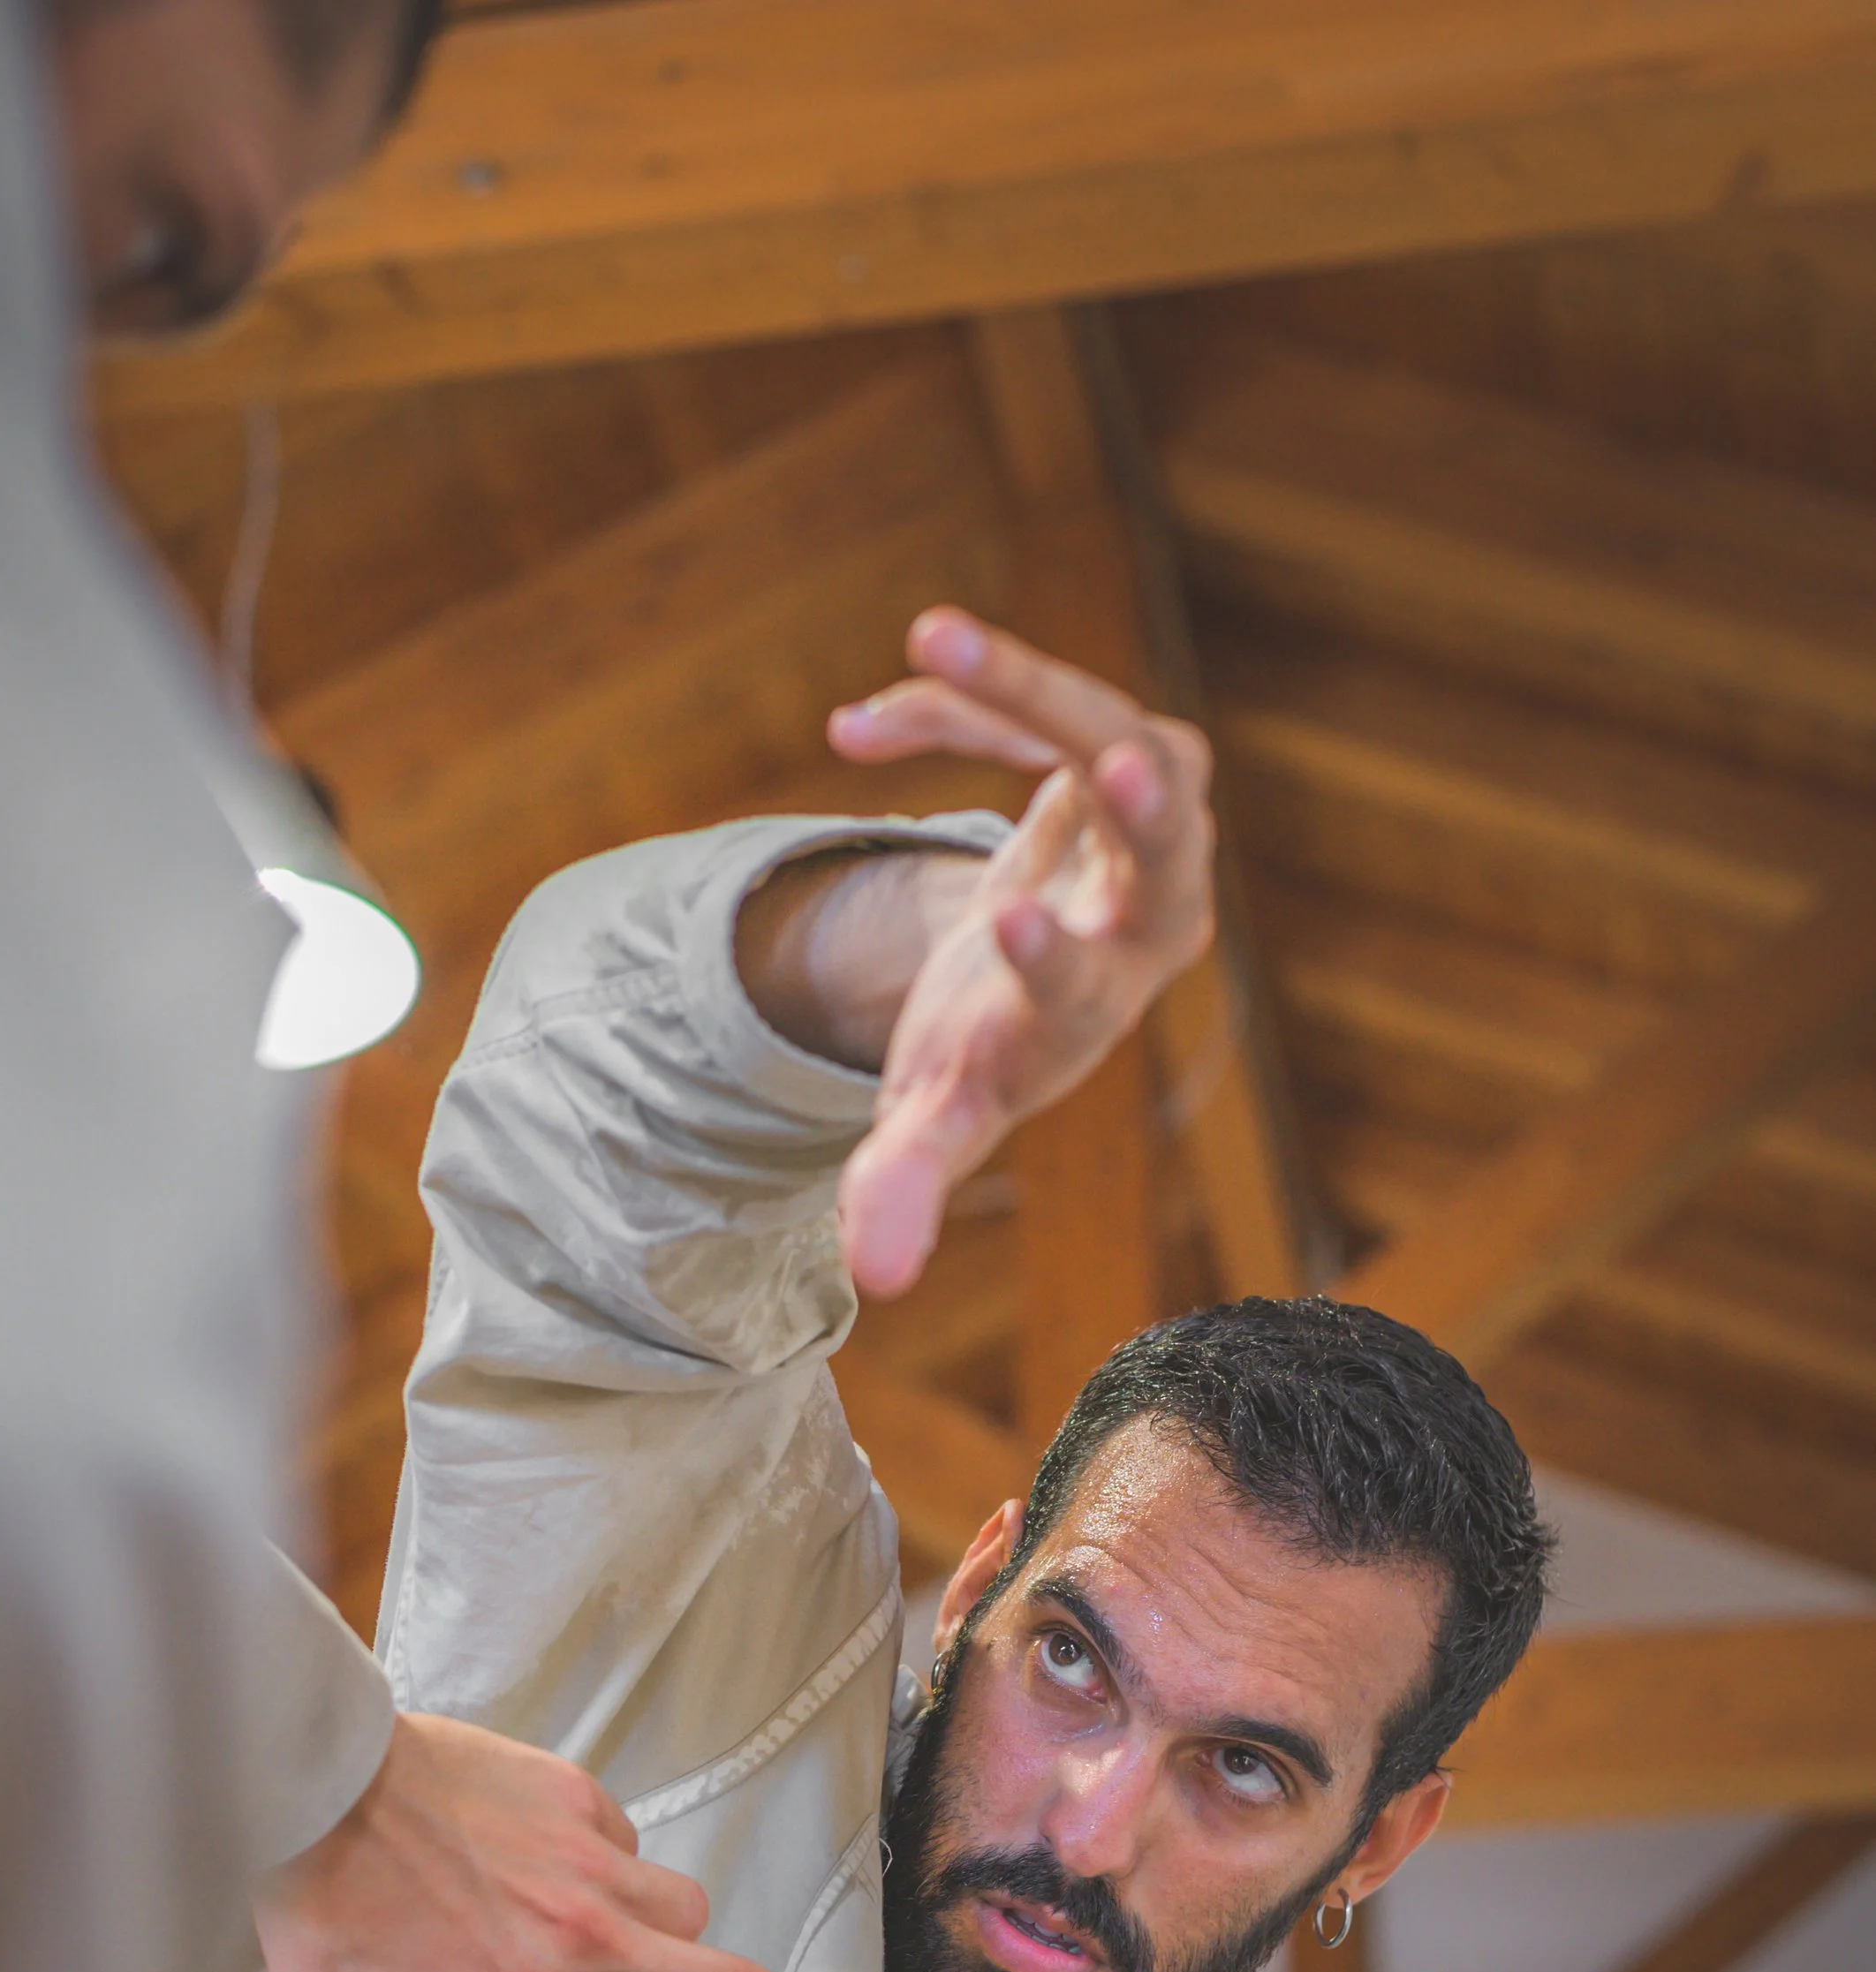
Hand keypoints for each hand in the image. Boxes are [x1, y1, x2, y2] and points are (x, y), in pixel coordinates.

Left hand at [253, 1710, 849, 1971]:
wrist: (318, 1784)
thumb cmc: (325, 1922)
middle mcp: (587, 1940)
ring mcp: (588, 1862)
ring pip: (684, 1911)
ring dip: (673, 1939)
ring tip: (627, 1946)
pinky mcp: (576, 1798)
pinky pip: (626, 1844)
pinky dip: (608, 1866)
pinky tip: (550, 1869)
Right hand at [826, 607, 1216, 1294]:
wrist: (1027, 964)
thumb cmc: (983, 1050)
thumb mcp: (937, 1115)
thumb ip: (906, 1186)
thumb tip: (872, 1282)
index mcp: (1099, 1002)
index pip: (1092, 980)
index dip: (1051, 953)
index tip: (1008, 919)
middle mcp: (1145, 909)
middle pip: (1166, 849)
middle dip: (1143, 808)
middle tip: (1120, 759)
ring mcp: (1143, 819)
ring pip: (1108, 732)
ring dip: (1024, 684)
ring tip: (928, 635)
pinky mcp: (1109, 745)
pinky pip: (1039, 706)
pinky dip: (958, 701)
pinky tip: (859, 725)